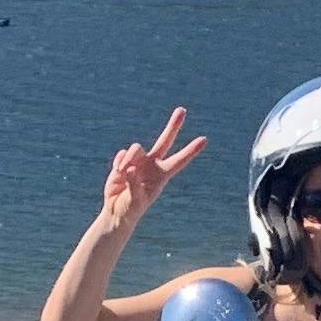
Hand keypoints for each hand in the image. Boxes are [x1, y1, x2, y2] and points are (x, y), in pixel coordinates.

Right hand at [100, 108, 205, 224]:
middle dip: (173, 125)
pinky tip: (117, 171)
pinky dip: (119, 161)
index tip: (204, 139)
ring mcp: (139, 162)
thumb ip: (133, 185)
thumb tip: (129, 169)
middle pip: (165, 140)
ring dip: (128, 158)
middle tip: (182, 110)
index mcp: (162, 175)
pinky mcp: (124, 161)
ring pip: (136, 148)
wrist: (116, 211)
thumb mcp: (134, 201)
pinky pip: (123, 154)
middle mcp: (152, 165)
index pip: (179, 161)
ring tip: (121, 171)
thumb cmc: (130, 209)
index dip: (191, 150)